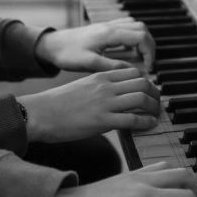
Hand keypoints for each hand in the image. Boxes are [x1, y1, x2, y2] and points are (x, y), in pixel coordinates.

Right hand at [17, 67, 159, 142]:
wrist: (39, 114)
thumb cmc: (57, 104)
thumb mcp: (82, 87)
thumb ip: (100, 87)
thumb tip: (115, 95)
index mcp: (100, 76)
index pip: (133, 72)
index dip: (146, 82)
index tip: (149, 91)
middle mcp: (105, 87)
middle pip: (142, 82)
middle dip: (155, 93)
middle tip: (157, 103)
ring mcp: (105, 103)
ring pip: (141, 98)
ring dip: (154, 107)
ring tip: (156, 114)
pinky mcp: (103, 121)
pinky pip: (133, 119)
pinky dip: (146, 122)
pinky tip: (150, 125)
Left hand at [35, 18, 154, 71]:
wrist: (52, 45)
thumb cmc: (67, 54)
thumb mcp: (88, 64)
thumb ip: (111, 66)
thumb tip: (133, 71)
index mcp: (108, 33)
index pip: (140, 36)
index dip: (149, 52)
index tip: (147, 67)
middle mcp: (110, 26)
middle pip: (142, 28)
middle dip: (150, 46)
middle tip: (148, 63)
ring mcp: (108, 25)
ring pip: (136, 26)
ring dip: (143, 41)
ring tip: (141, 59)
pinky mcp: (105, 28)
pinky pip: (127, 27)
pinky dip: (135, 38)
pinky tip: (130, 51)